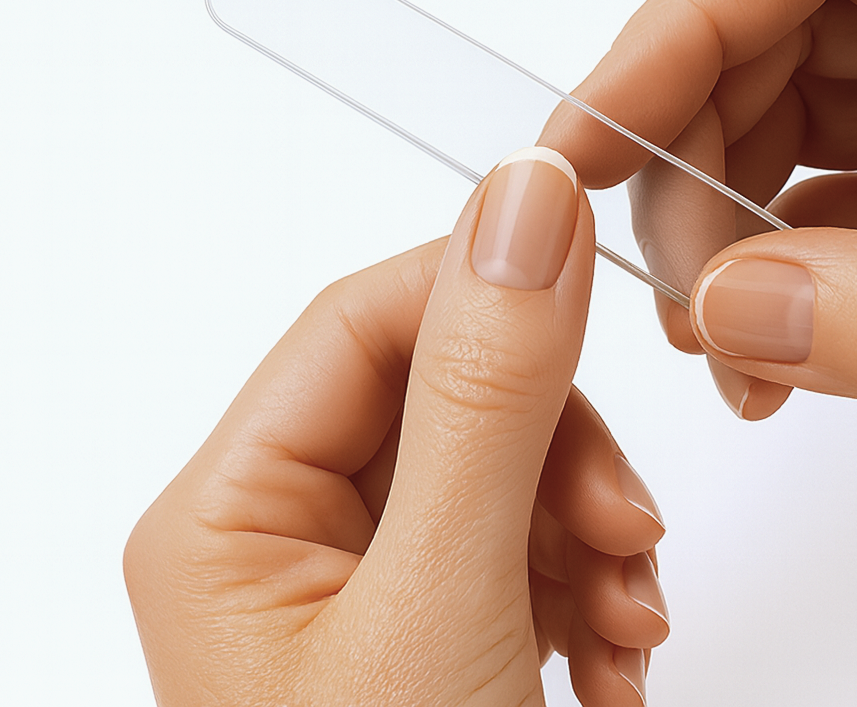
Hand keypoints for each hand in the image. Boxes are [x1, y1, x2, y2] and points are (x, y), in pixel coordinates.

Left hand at [124, 148, 668, 706]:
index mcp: (227, 517)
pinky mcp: (434, 624)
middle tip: (622, 526)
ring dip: (592, 533)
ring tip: (629, 624)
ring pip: (508, 469)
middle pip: (452, 399)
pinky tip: (612, 655)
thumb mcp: (442, 601)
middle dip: (562, 455)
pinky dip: (590, 582)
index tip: (585, 272)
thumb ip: (487, 397)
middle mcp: (284, 537)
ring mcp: (365, 584)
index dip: (485, 292)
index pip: (363, 322)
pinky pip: (527, 542)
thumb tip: (526, 201)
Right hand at [541, 0, 856, 464]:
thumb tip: (727, 309)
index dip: (689, 12)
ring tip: (712, 343)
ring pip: (756, 129)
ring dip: (703, 235)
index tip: (593, 129)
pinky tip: (746, 359)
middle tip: (672, 288)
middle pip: (766, 36)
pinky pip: (788, 213)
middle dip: (686, 160)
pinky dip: (744, 284)